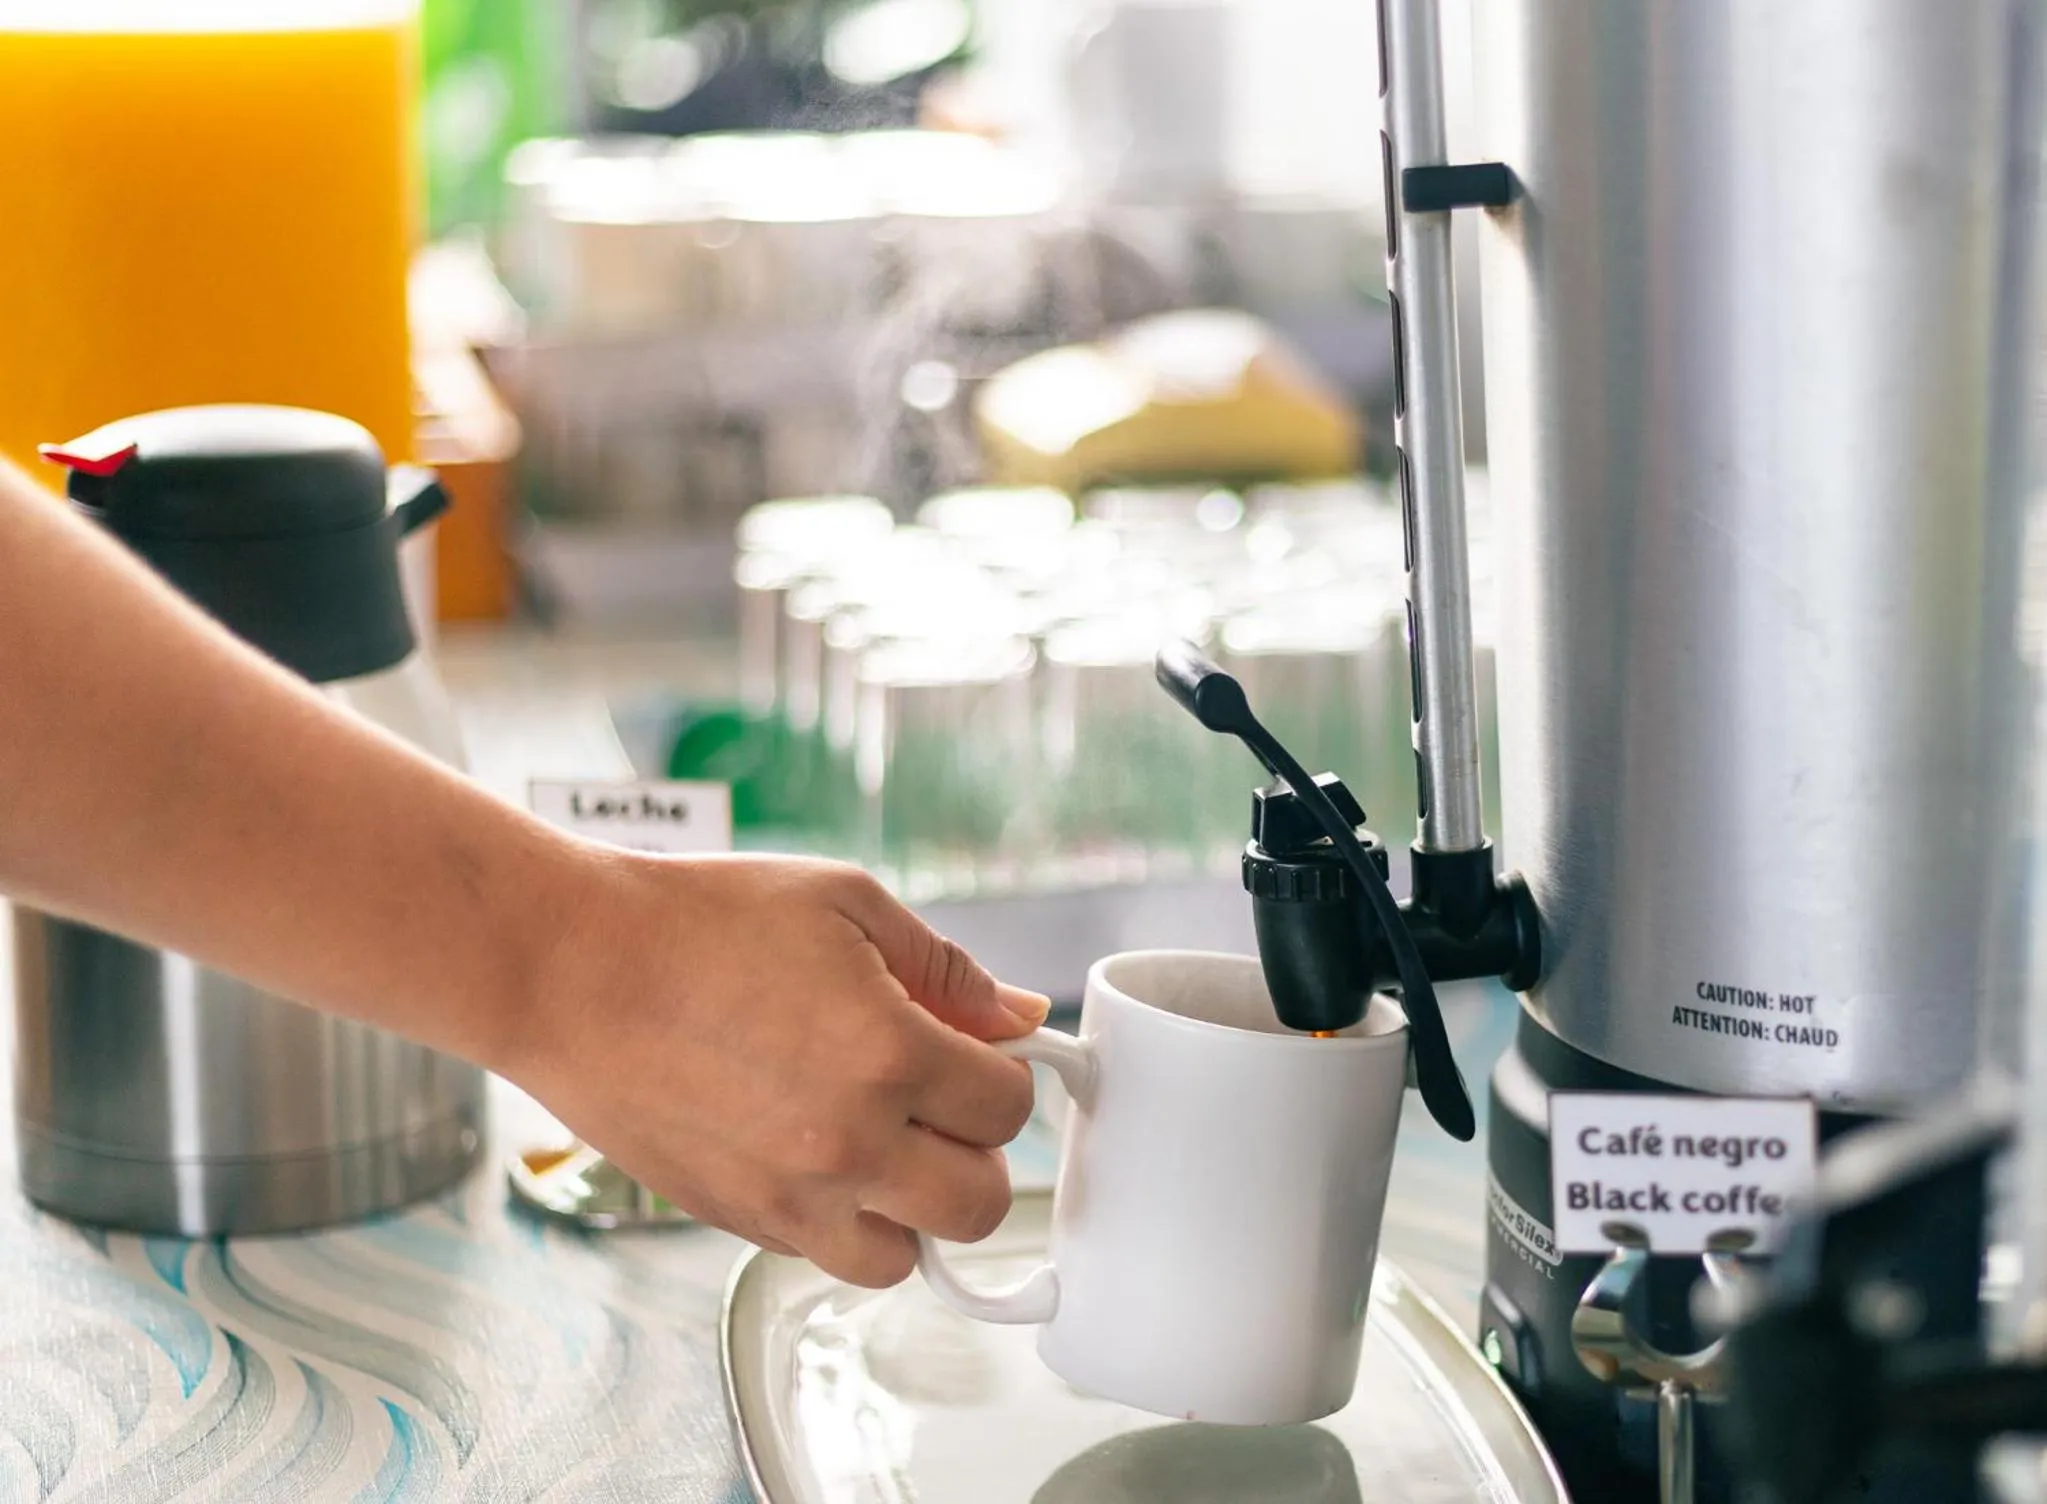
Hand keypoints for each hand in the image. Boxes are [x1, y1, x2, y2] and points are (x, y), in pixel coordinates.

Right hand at [505, 851, 1047, 1286]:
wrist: (569, 968)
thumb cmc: (696, 922)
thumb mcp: (845, 905)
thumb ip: (946, 969)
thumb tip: (1017, 1014)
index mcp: (887, 1054)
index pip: (1008, 1107)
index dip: (1004, 1070)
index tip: (978, 1051)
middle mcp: (846, 1143)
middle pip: (978, 1204)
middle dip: (976, 1150)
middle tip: (941, 1100)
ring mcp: (788, 1196)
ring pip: (907, 1258)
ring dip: (912, 1205)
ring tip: (882, 1139)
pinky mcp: (737, 1220)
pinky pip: (826, 1252)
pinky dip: (841, 1217)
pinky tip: (814, 1146)